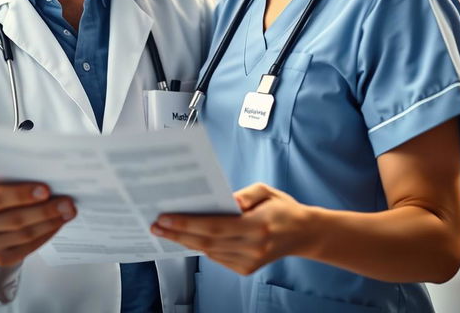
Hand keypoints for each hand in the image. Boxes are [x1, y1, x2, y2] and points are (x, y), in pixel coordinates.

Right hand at [0, 178, 75, 269]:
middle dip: (45, 210)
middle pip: (14, 219)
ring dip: (50, 222)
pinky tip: (58, 222)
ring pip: (24, 235)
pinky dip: (46, 234)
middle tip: (67, 202)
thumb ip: (12, 176)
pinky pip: (27, 248)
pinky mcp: (0, 258)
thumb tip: (47, 172)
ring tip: (68, 211)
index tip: (46, 189)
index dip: (22, 194)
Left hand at [151, 183, 310, 274]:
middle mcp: (253, 247)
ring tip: (165, 230)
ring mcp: (249, 262)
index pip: (215, 227)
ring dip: (185, 241)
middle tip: (156, 225)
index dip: (187, 223)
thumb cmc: (282, 207)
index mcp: (258, 226)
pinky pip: (217, 258)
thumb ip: (245, 195)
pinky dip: (200, 247)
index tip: (165, 218)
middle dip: (178, 233)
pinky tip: (186, 237)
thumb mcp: (266, 190)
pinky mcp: (246, 269)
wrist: (303, 233)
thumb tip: (223, 201)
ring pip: (209, 252)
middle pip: (207, 242)